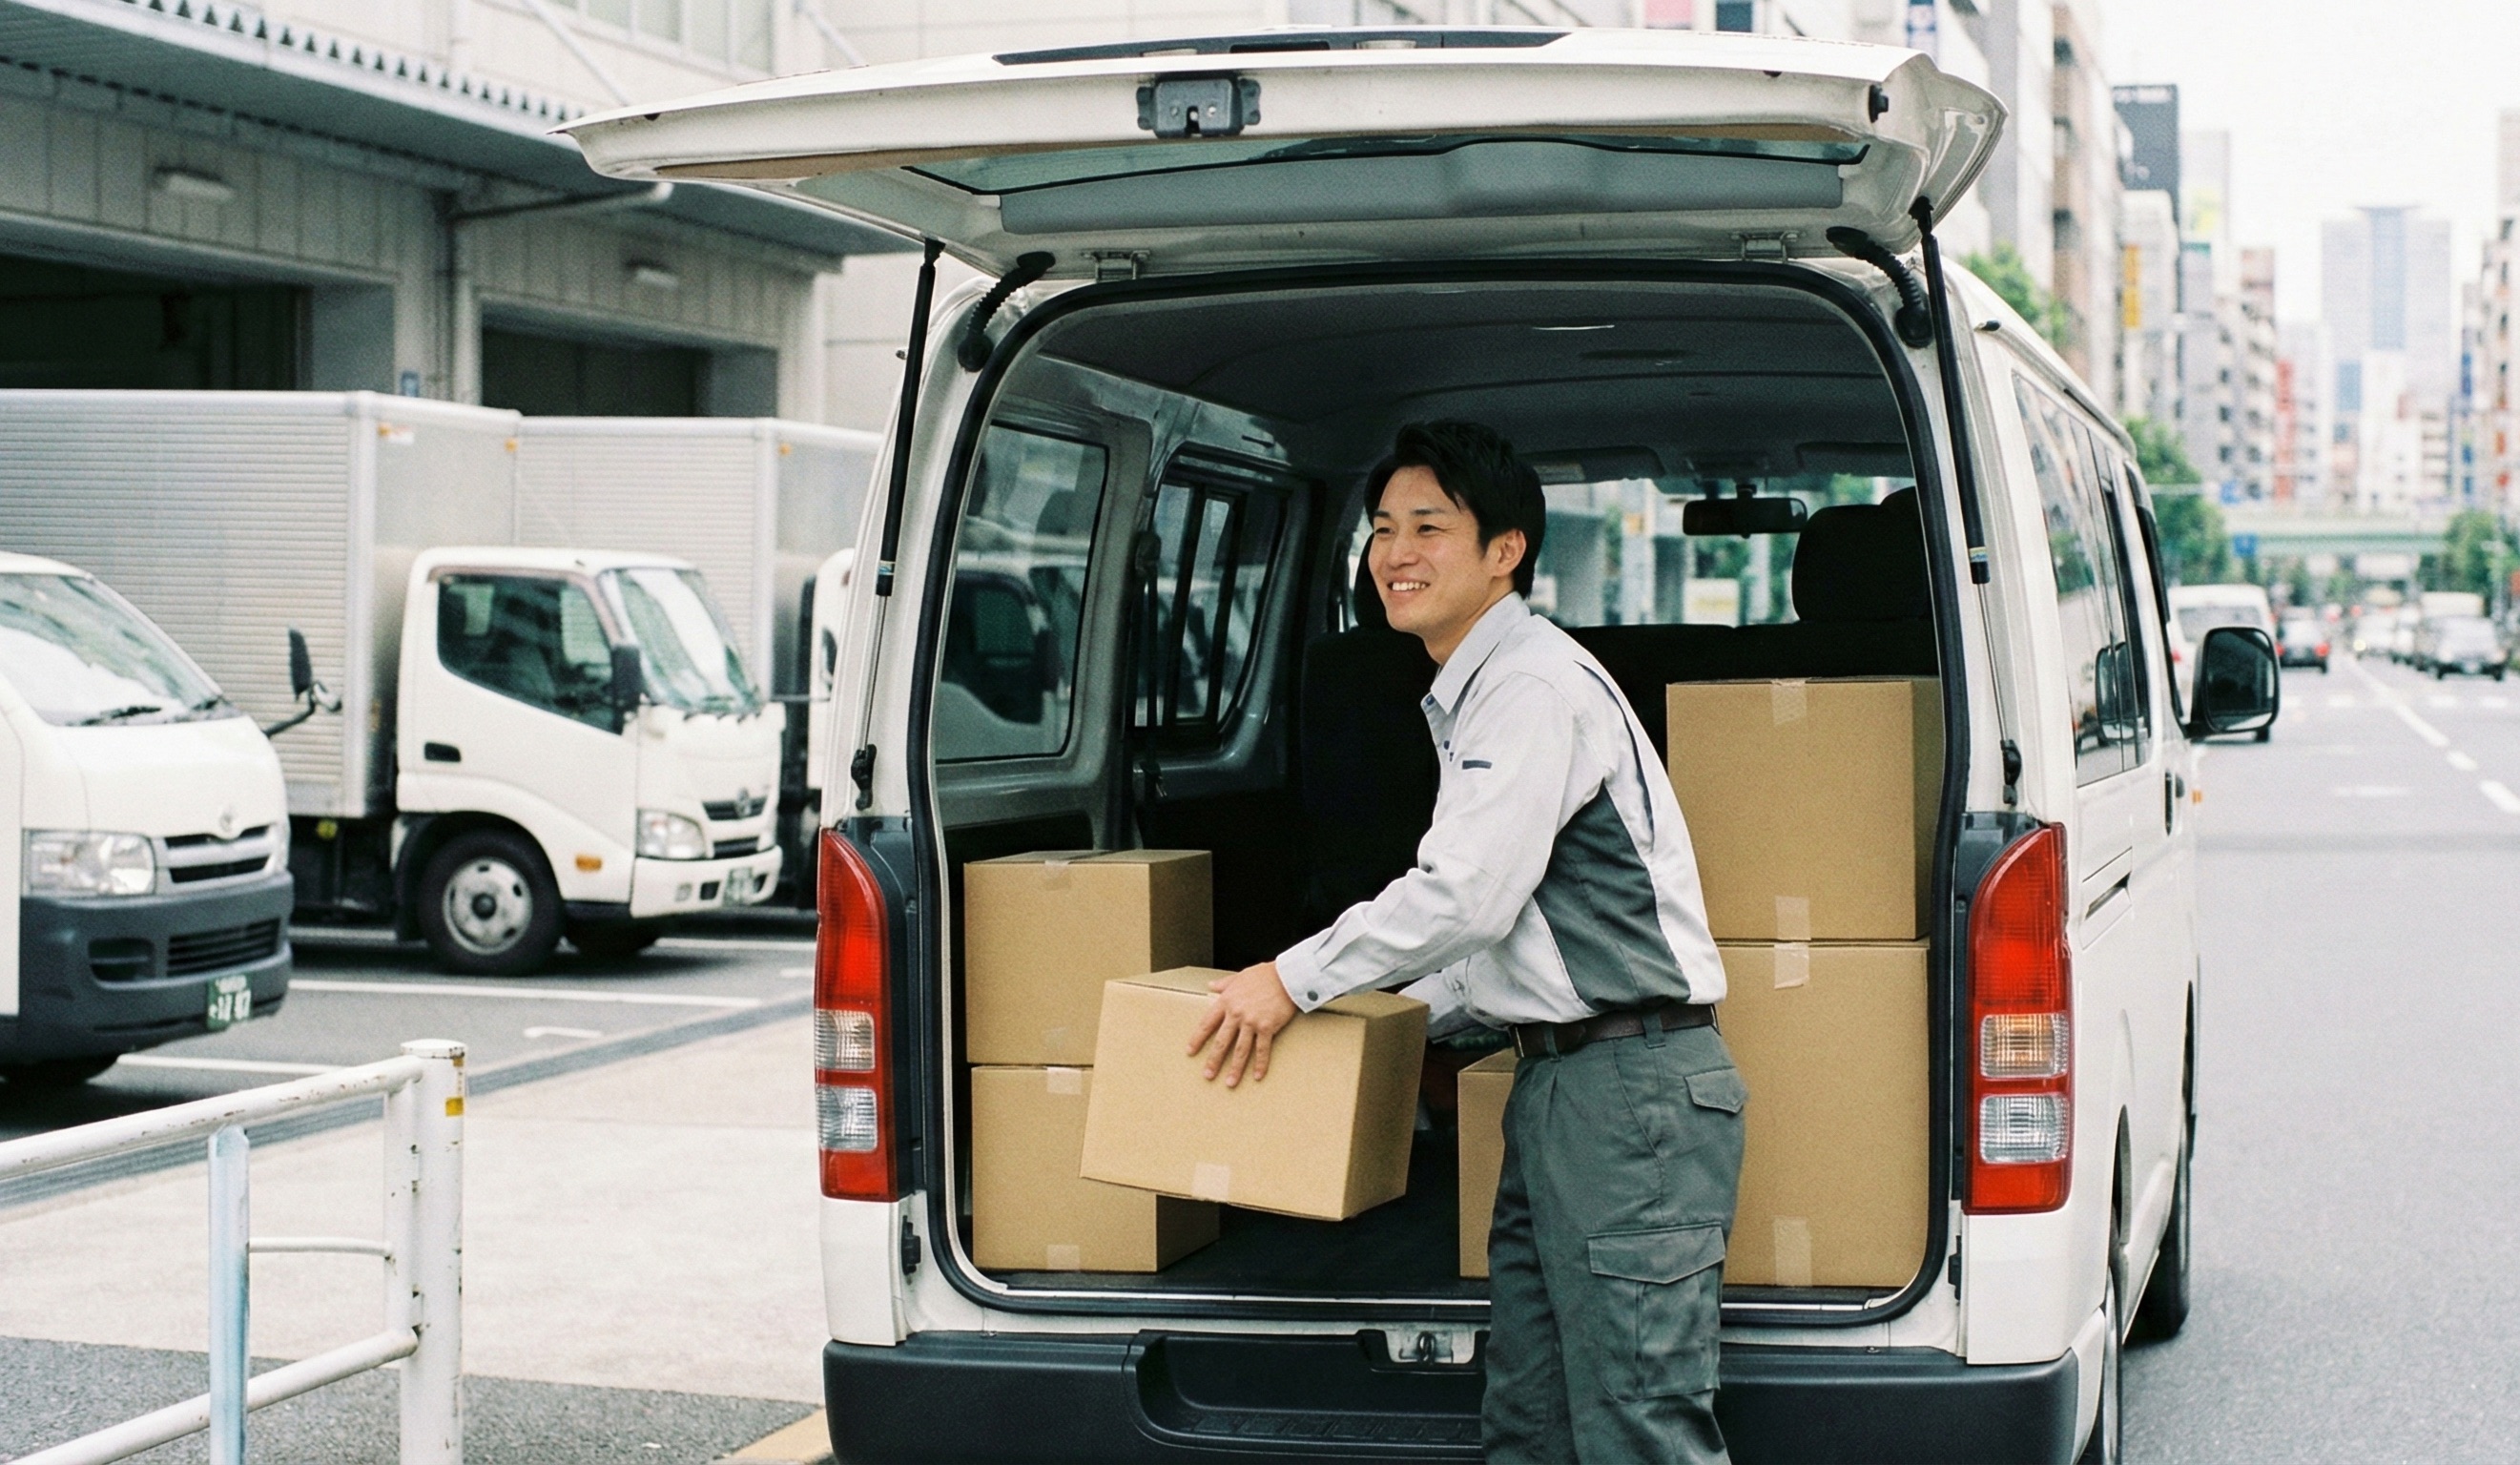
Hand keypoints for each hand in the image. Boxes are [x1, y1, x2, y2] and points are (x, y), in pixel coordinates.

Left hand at [1188, 962, 1298, 1087]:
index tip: (1190, 1051)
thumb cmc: (1263, 975)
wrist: (1286, 976)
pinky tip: (1257, 1076)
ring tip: (1230, 1083)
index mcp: (1226, 1002)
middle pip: (1221, 1042)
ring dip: (1235, 1068)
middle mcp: (1236, 1014)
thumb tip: (1211, 986)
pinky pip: (1262, 1049)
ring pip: (1240, 1050)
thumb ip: (1224, 984)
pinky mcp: (1267, 1027)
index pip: (1207, 1023)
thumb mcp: (1239, 977)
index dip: (1198, 1038)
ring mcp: (1252, 1022)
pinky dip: (1260, 1064)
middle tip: (1207, 1075)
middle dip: (1213, 1060)